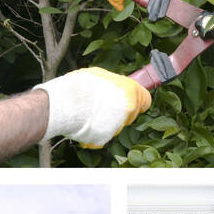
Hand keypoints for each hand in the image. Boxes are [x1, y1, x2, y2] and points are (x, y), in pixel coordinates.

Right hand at [36, 67, 151, 147]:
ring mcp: (117, 126)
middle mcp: (128, 110)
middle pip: (130, 115)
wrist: (67, 102)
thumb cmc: (82, 85)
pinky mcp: (105, 138)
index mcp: (130, 91)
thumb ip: (113, 85)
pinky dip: (96, 130)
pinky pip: (103, 135)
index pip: (145, 100)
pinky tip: (86, 122)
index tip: (130, 102)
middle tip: (105, 106)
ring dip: (107, 121)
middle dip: (119, 112)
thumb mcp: (100, 75)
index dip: (137, 101)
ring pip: (116, 126)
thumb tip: (113, 86)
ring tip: (92, 112)